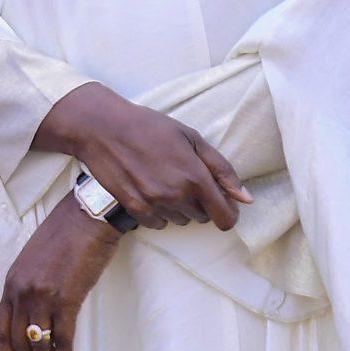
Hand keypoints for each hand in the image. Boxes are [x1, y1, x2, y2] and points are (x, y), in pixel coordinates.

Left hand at [0, 201, 124, 350]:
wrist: (86, 218)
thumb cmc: (65, 237)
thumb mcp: (35, 262)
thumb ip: (30, 287)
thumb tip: (36, 315)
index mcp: (11, 284)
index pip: (1, 329)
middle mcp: (21, 293)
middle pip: (20, 341)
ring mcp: (42, 297)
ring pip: (40, 344)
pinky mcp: (66, 300)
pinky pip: (63, 340)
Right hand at [36, 83, 250, 230]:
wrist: (103, 128)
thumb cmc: (150, 127)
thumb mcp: (192, 139)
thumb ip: (222, 169)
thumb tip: (246, 199)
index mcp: (195, 177)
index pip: (224, 216)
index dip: (229, 214)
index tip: (224, 206)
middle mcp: (176, 195)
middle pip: (202, 218)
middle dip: (202, 204)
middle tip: (189, 182)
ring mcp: (153, 204)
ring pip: (180, 220)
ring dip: (181, 208)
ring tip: (168, 184)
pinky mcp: (133, 208)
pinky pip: (158, 223)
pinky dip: (160, 213)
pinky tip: (153, 193)